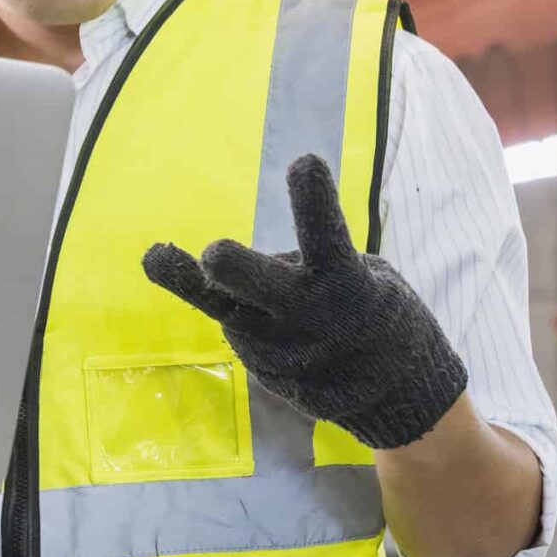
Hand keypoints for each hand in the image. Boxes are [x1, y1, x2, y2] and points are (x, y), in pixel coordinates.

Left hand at [142, 153, 467, 448]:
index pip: (327, 235)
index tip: (305, 162)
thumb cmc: (377, 314)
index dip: (314, 200)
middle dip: (233, 267)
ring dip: (192, 284)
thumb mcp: (365, 279)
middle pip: (258, 285)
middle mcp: (308, 316)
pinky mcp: (265, 372)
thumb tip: (236, 269)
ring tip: (157, 256)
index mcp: (347, 283)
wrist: (399, 394)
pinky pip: (243, 332)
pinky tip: (266, 321)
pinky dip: (246, 318)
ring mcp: (283, 350)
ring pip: (228, 311)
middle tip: (213, 252)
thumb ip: (306, 266)